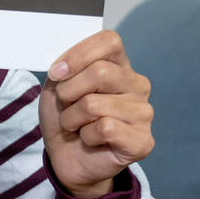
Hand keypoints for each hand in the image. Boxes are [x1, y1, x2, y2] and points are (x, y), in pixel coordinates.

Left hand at [37, 30, 154, 197]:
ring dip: (72, 119)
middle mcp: (137, 84)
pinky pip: (105, 128)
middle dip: (68, 93)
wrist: (65, 157)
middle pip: (100, 72)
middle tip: (67, 107)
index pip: (109, 41)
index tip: (56, 73)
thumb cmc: (65, 117)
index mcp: (119, 65)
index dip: (78, 55)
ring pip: (94, 104)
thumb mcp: (56, 87)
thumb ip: (63, 69)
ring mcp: (144, 112)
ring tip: (78, 126)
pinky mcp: (143, 140)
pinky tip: (91, 140)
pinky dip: (86, 136)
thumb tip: (63, 68)